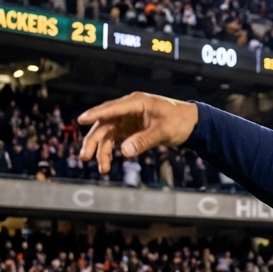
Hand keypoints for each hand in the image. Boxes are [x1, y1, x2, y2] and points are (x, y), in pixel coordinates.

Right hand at [77, 92, 199, 173]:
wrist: (191, 124)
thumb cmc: (179, 122)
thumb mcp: (163, 132)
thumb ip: (144, 141)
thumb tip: (125, 152)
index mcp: (136, 102)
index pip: (112, 108)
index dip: (96, 114)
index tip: (81, 120)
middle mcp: (128, 109)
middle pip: (104, 124)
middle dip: (94, 141)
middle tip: (86, 157)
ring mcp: (128, 120)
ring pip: (107, 134)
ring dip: (102, 150)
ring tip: (103, 169)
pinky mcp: (130, 130)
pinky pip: (115, 140)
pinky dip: (111, 151)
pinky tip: (108, 163)